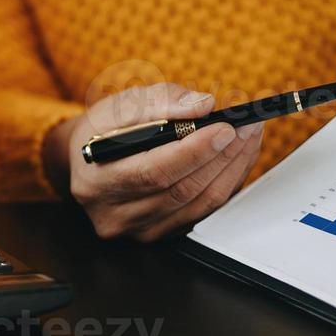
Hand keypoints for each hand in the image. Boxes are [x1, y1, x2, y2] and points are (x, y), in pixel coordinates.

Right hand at [44, 83, 262, 241]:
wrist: (88, 162)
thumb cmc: (102, 131)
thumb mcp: (119, 105)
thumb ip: (159, 101)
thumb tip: (202, 105)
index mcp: (96, 182)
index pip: (153, 172)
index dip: (193, 151)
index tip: (224, 128)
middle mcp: (115, 215)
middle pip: (182, 190)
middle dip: (221, 155)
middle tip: (247, 126)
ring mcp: (140, 231)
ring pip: (200, 204)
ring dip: (231, 169)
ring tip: (247, 137)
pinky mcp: (162, 234)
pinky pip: (205, 211)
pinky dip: (226, 182)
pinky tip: (236, 158)